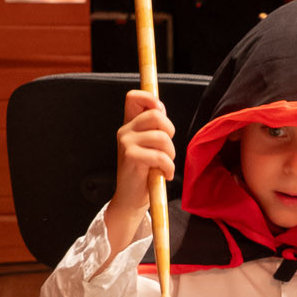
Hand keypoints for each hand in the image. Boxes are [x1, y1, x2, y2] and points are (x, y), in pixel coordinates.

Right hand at [103, 90, 174, 258]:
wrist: (131, 200)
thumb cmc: (144, 173)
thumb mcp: (150, 146)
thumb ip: (154, 127)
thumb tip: (160, 107)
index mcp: (129, 125)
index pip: (134, 97)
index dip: (151, 100)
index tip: (161, 113)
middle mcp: (125, 131)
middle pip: (156, 115)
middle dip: (170, 133)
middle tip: (167, 150)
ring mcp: (126, 143)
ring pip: (162, 137)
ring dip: (170, 154)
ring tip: (165, 165)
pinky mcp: (131, 157)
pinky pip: (161, 156)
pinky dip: (168, 168)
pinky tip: (164, 175)